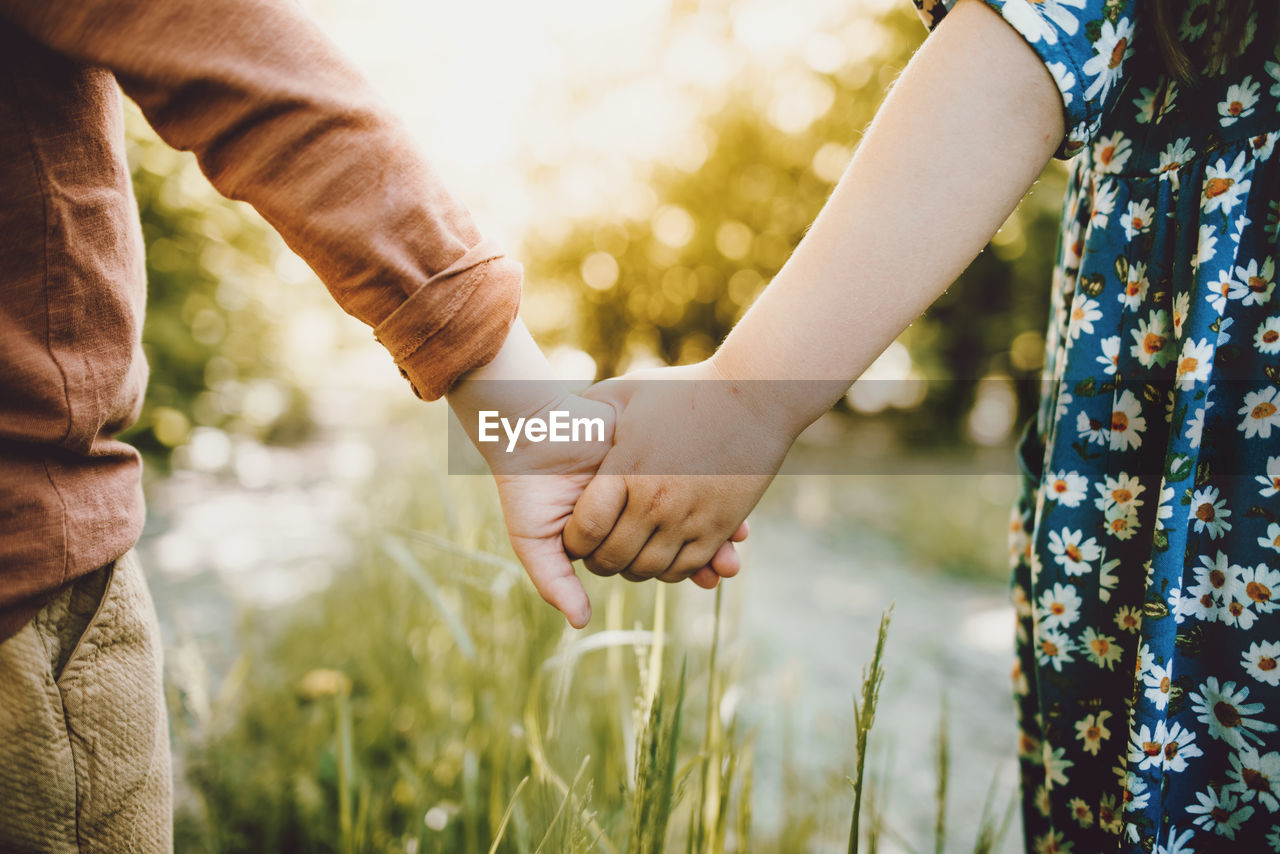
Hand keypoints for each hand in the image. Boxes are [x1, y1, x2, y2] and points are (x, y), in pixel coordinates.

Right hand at [489, 392, 731, 628]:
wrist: (527, 431)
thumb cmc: (525, 488)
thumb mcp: (535, 541)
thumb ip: (555, 581)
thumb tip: (581, 623)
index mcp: (611, 529)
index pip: (657, 555)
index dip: (684, 568)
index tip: (710, 580)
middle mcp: (631, 504)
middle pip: (681, 532)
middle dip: (709, 550)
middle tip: (729, 568)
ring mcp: (642, 475)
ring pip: (690, 503)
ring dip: (717, 523)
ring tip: (736, 543)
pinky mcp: (648, 450)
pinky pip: (688, 469)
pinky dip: (711, 486)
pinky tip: (732, 500)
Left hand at [563, 361, 793, 582]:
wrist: (755, 396)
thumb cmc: (685, 389)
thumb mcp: (627, 392)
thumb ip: (590, 411)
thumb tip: (559, 421)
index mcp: (626, 472)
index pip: (585, 530)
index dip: (574, 541)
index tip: (574, 536)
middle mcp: (656, 503)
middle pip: (613, 559)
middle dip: (597, 561)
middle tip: (596, 552)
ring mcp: (690, 518)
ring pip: (649, 570)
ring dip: (632, 569)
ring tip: (627, 553)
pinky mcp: (720, 527)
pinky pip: (686, 568)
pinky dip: (669, 570)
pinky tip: (660, 552)